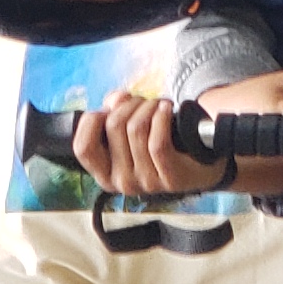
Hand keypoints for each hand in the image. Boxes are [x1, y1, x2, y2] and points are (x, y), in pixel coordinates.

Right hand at [70, 88, 229, 201]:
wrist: (200, 164)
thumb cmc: (158, 143)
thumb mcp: (129, 129)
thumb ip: (113, 111)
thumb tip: (114, 100)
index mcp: (104, 174)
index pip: (82, 147)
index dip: (91, 121)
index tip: (107, 110)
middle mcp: (122, 182)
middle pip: (113, 126)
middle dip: (129, 104)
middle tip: (143, 102)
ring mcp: (146, 183)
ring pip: (136, 129)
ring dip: (148, 106)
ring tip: (158, 105)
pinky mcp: (170, 178)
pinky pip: (157, 141)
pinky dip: (161, 117)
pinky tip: (167, 109)